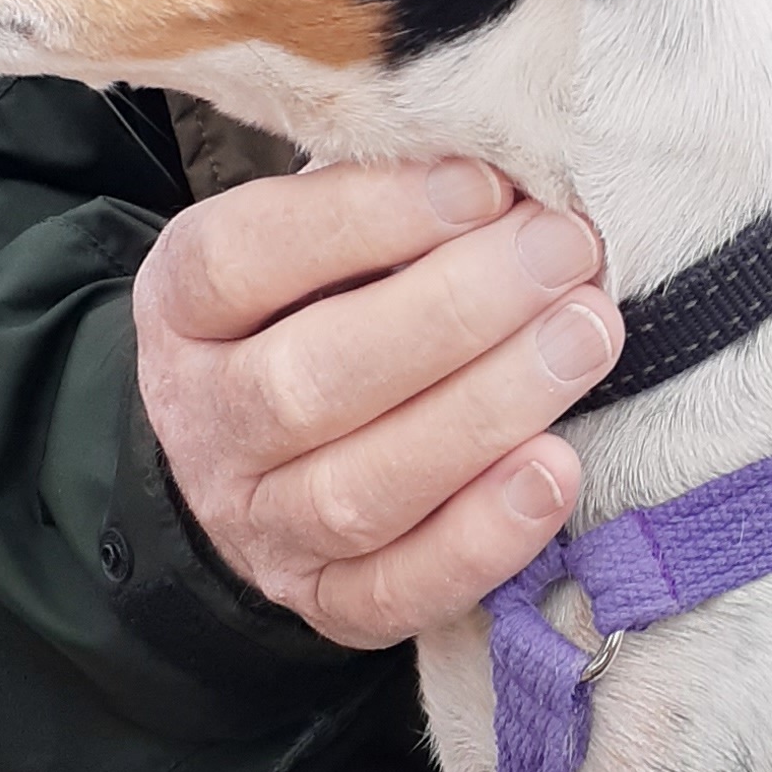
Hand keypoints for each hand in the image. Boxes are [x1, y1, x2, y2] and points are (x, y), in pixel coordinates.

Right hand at [133, 160, 620, 646]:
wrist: (249, 460)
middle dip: (452, 314)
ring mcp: (259, 526)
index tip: (482, 184)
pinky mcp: (324, 603)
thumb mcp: (305, 239)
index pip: (243, 260)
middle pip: (308, 382)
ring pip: (358, 491)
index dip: (362, 220)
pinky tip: (559, 470)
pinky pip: (396, 593)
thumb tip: (501, 168)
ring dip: (484, 413)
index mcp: (184, 308)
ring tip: (587, 337)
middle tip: (564, 254)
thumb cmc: (311, 311)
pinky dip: (482, 540)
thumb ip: (376, 205)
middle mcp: (206, 424)